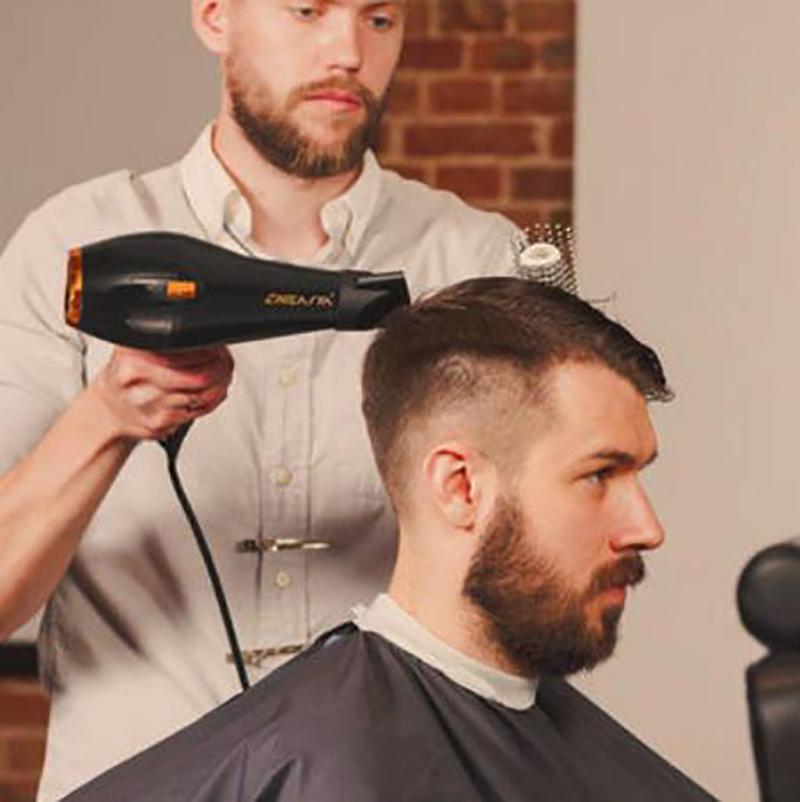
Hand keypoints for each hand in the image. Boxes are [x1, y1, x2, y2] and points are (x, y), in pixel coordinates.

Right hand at [92, 346, 234, 440]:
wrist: (110, 409)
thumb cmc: (130, 377)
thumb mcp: (137, 348)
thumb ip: (166, 340)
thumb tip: (207, 335)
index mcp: (134, 355)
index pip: (186, 351)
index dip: (211, 349)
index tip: (218, 347)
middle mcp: (139, 380)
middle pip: (200, 376)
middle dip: (221, 369)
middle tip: (225, 363)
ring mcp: (148, 404)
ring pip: (203, 395)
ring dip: (220, 386)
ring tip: (221, 377)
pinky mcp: (159, 424)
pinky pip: (198, 411)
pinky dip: (211, 402)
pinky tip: (208, 394)